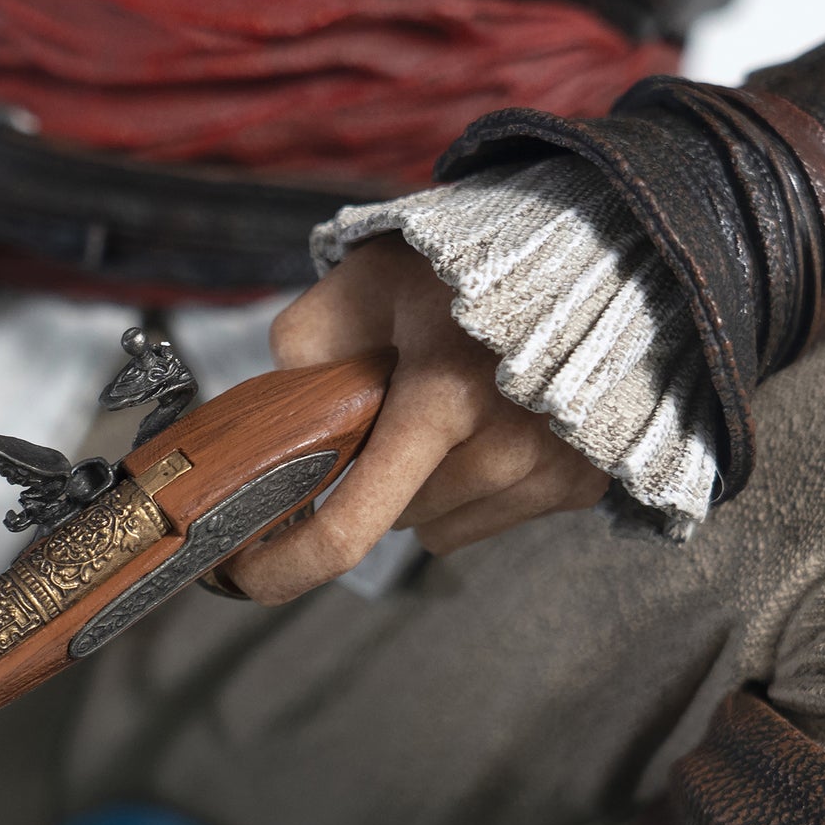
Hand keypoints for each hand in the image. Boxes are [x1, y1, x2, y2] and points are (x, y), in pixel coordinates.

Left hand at [225, 234, 607, 604]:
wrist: (569, 249)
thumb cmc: (450, 268)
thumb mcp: (352, 288)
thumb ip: (300, 359)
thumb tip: (268, 437)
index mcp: (441, 396)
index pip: (351, 526)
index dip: (286, 567)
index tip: (245, 576)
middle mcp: (506, 444)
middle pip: (392, 520)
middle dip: (372, 477)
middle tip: (389, 410)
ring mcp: (551, 469)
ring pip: (436, 528)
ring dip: (421, 487)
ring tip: (443, 412)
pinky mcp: (580, 484)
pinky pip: (485, 521)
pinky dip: (468, 488)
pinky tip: (482, 427)